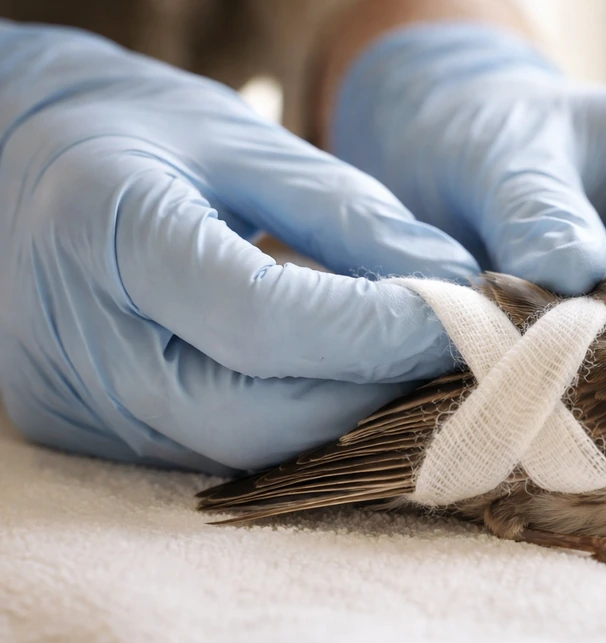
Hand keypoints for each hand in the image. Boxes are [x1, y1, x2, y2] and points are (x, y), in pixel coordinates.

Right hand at [0, 22, 477, 472]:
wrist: (15, 158)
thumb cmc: (134, 132)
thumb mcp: (242, 141)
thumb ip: (348, 217)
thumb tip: (453, 286)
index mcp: (104, 235)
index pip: (263, 320)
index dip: (378, 332)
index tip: (465, 319)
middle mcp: (77, 342)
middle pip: (256, 419)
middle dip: (375, 398)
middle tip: (455, 362)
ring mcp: (78, 404)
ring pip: (242, 453)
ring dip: (345, 424)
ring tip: (415, 378)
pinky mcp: (90, 433)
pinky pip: (215, 453)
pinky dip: (294, 430)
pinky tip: (346, 393)